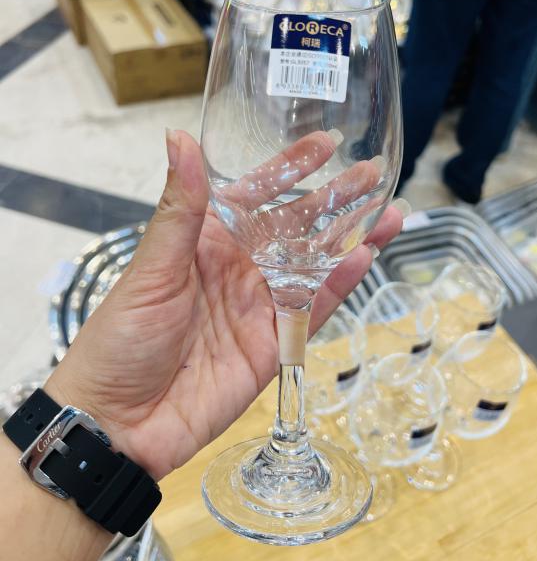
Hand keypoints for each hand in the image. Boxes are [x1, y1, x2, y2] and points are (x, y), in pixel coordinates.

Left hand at [47, 131, 403, 479]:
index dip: (290, 167)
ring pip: (314, 266)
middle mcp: (239, 268)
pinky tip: (365, 258)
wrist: (121, 422)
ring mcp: (259, 307)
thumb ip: (179, 209)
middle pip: (296, 227)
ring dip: (351, 239)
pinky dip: (339, 286)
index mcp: (207, 241)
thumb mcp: (153, 268)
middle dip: (335, 199)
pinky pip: (312, 312)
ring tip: (390, 212)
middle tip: (373, 173)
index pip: (256, 194)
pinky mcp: (273, 345)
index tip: (325, 142)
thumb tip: (179, 138)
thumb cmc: (122, 338)